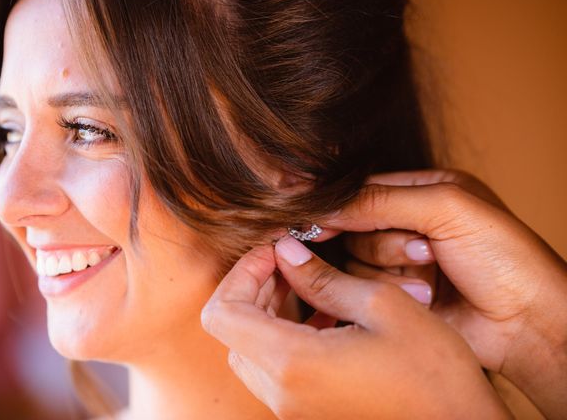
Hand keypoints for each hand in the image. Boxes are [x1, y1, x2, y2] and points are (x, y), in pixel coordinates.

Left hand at [201, 241, 510, 419]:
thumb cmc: (433, 371)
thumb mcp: (381, 306)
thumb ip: (322, 277)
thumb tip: (285, 250)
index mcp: (292, 363)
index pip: (221, 312)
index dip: (240, 273)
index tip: (272, 252)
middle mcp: (281, 392)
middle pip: (230, 330)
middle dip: (253, 286)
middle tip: (289, 261)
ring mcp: (291, 408)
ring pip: (248, 348)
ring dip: (266, 310)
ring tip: (306, 283)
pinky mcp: (306, 413)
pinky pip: (272, 369)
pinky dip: (281, 335)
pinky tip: (321, 316)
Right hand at [324, 169, 566, 418]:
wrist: (528, 323)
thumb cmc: (504, 257)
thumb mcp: (447, 208)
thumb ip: (382, 199)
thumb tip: (325, 205)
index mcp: (424, 192)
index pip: (364, 190)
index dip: (342, 206)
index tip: (321, 222)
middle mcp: (410, 225)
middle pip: (356, 228)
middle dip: (387, 244)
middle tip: (425, 252)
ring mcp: (403, 263)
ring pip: (358, 260)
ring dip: (393, 271)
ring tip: (434, 278)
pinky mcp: (399, 296)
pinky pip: (367, 289)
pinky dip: (395, 293)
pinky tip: (427, 297)